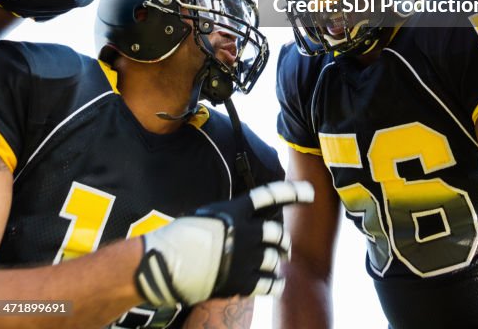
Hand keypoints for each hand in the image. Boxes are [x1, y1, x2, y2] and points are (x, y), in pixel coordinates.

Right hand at [136, 180, 314, 308]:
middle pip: (277, 233)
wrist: (167, 265)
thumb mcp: (210, 215)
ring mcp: (244, 257)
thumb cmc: (184, 236)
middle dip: (283, 241)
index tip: (310, 192)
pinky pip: (269, 283)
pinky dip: (276, 284)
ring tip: (277, 264)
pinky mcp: (241, 282)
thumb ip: (233, 216)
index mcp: (235, 210)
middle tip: (284, 246)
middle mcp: (244, 232)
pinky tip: (277, 285)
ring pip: (274, 258)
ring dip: (277, 262)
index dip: (292, 192)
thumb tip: (251, 218)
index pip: (270, 196)